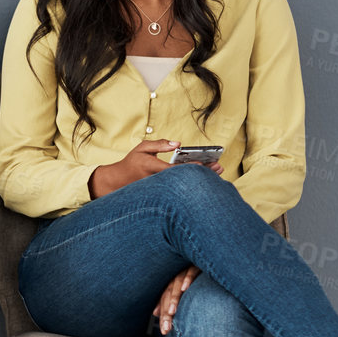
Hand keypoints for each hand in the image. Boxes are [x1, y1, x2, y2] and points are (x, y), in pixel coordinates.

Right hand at [88, 139, 222, 197]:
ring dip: (201, 179)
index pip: (174, 169)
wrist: (118, 182)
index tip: (204, 163)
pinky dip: (194, 184)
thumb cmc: (132, 163)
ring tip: (217, 172)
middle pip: (184, 179)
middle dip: (202, 173)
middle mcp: (158, 181)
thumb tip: (178, 143)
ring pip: (184, 185)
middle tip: (219, 167)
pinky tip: (207, 180)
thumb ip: (160, 144)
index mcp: (152, 167)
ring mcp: (161, 189)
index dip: (190, 167)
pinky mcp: (164, 193)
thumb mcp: (142, 148)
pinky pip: (181, 189)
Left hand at [154, 265, 199, 334]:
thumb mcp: (185, 289)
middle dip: (166, 311)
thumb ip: (170, 300)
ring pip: (176, 283)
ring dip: (174, 297)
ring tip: (172, 311)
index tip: (165, 331)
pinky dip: (187, 278)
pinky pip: (191, 270)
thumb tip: (154, 313)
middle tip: (166, 328)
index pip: (164, 300)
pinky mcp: (198, 263)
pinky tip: (185, 288)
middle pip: (168, 294)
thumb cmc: (200, 277)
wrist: (213, 257)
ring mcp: (186, 268)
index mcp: (172, 282)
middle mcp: (177, 275)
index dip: (164, 316)